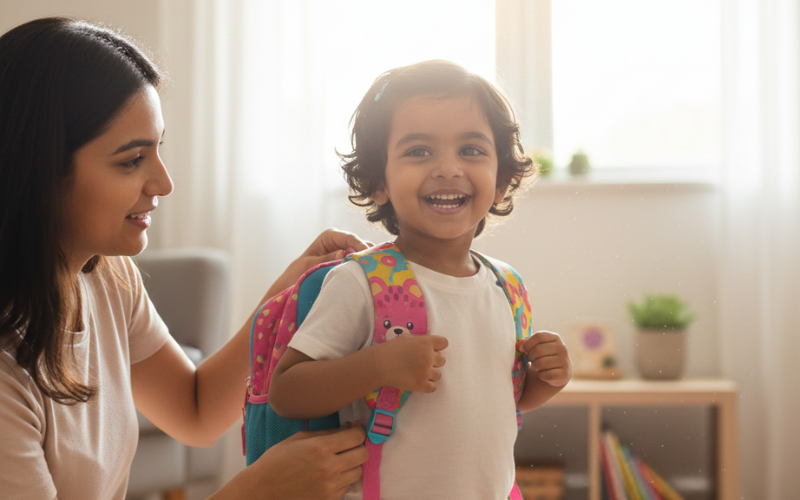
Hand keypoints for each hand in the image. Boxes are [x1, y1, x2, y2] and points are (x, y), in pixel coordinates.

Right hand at [223, 423, 367, 499]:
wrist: (262, 490)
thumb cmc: (276, 460)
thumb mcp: (299, 439)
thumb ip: (327, 433)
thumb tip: (349, 428)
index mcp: (320, 448)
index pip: (356, 437)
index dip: (359, 431)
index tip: (355, 429)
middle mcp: (329, 468)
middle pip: (363, 454)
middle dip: (359, 446)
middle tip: (350, 444)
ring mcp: (330, 487)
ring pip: (358, 472)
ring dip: (353, 464)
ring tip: (341, 461)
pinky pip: (347, 487)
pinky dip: (344, 479)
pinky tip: (331, 475)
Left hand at [266, 228, 370, 298]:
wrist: (294, 283)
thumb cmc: (299, 272)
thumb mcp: (310, 265)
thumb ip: (327, 259)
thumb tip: (344, 253)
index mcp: (330, 236)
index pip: (350, 238)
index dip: (360, 246)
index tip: (367, 257)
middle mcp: (341, 241)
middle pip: (360, 244)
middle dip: (367, 254)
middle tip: (375, 266)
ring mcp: (347, 251)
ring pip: (364, 253)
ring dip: (368, 262)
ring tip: (374, 272)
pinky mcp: (350, 261)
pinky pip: (362, 262)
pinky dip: (366, 268)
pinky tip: (371, 275)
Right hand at [377, 335, 447, 392]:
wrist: (379, 364)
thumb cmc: (390, 349)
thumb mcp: (406, 339)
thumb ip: (419, 342)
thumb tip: (427, 345)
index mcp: (426, 343)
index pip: (444, 343)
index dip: (438, 347)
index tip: (432, 350)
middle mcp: (429, 356)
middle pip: (442, 360)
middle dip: (433, 361)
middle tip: (421, 363)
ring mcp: (426, 371)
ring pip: (438, 375)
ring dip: (431, 374)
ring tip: (419, 373)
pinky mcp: (421, 385)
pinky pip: (433, 387)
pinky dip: (427, 386)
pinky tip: (419, 382)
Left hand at [517, 331, 571, 386]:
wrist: (556, 374)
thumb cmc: (542, 357)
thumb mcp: (536, 346)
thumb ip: (527, 343)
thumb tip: (520, 343)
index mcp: (555, 337)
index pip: (539, 336)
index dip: (527, 344)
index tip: (522, 350)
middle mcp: (562, 348)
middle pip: (538, 350)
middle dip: (530, 357)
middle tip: (531, 360)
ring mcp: (565, 361)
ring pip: (541, 363)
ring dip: (535, 367)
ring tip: (537, 367)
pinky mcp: (564, 374)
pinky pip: (545, 375)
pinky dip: (541, 376)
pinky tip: (543, 374)